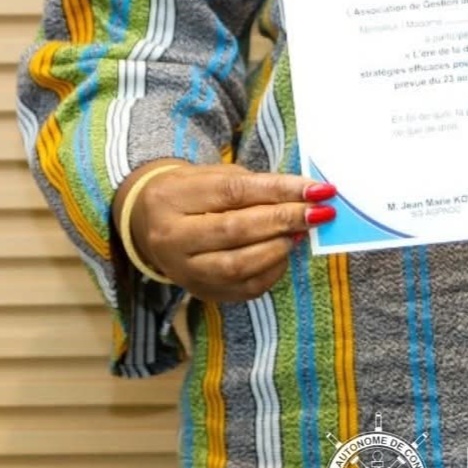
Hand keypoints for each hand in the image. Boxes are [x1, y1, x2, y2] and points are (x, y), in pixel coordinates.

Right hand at [113, 160, 338, 304]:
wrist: (149, 221)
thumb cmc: (192, 192)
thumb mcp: (215, 175)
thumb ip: (255, 186)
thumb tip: (305, 195)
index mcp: (172, 198)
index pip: (235, 192)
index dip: (280, 191)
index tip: (318, 189)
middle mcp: (171, 238)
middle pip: (235, 230)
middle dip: (284, 220)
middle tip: (319, 212)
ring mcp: (182, 271)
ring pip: (238, 265)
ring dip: (279, 248)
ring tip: (301, 231)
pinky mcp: (199, 292)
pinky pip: (243, 289)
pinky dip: (272, 271)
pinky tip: (284, 252)